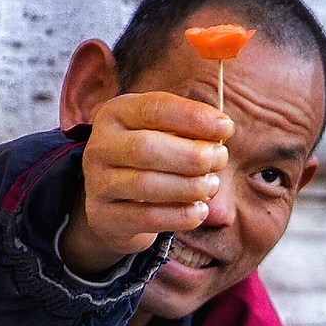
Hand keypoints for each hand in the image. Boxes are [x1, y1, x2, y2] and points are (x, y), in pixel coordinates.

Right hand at [60, 92, 232, 274]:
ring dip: (188, 186)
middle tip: (219, 160)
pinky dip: (179, 216)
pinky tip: (199, 212)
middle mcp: (101, 146)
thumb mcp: (161, 135)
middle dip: (192, 155)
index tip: (226, 127)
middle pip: (146, 147)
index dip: (193, 117)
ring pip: (145, 184)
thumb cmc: (148, 162)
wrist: (112, 204)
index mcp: (116, 114)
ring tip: (211, 186)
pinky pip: (146, 218)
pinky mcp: (105, 217)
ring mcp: (98, 183)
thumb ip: (188, 130)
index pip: (154, 108)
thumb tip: (222, 130)